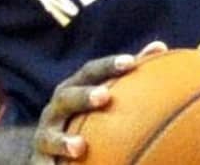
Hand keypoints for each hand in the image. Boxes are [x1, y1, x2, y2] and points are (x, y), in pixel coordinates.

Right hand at [30, 41, 166, 163]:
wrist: (45, 143)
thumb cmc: (84, 111)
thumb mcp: (101, 91)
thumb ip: (127, 73)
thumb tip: (161, 46)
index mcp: (75, 86)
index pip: (91, 71)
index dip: (109, 65)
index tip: (131, 62)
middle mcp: (57, 107)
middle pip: (68, 97)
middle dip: (84, 95)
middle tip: (105, 96)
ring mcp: (45, 134)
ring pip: (49, 136)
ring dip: (63, 141)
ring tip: (80, 147)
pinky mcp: (39, 161)